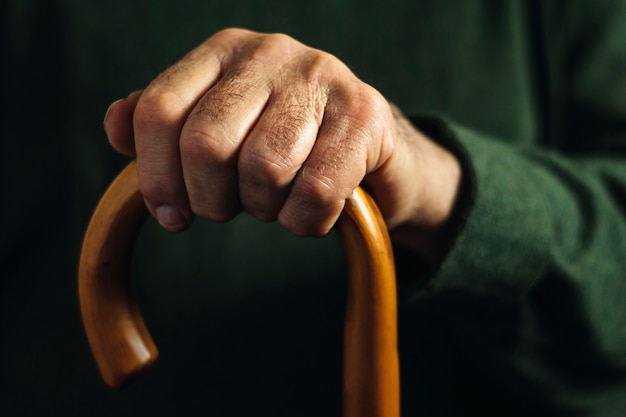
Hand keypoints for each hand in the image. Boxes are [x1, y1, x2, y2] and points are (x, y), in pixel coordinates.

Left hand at [104, 28, 460, 260]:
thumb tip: (115, 126)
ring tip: (277, 201)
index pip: (158, 112)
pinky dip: (305, 223)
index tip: (172, 215)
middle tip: (232, 208)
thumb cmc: (286, 143)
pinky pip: (314, 195)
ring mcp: (321, 78)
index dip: (155, 177)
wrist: (374, 149)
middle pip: (205, 146)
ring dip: (264, 210)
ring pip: (262, 171)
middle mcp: (270, 52)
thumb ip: (165, 127)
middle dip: (212, 201)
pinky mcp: (364, 116)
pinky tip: (312, 213)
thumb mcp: (220, 127)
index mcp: (223, 50)